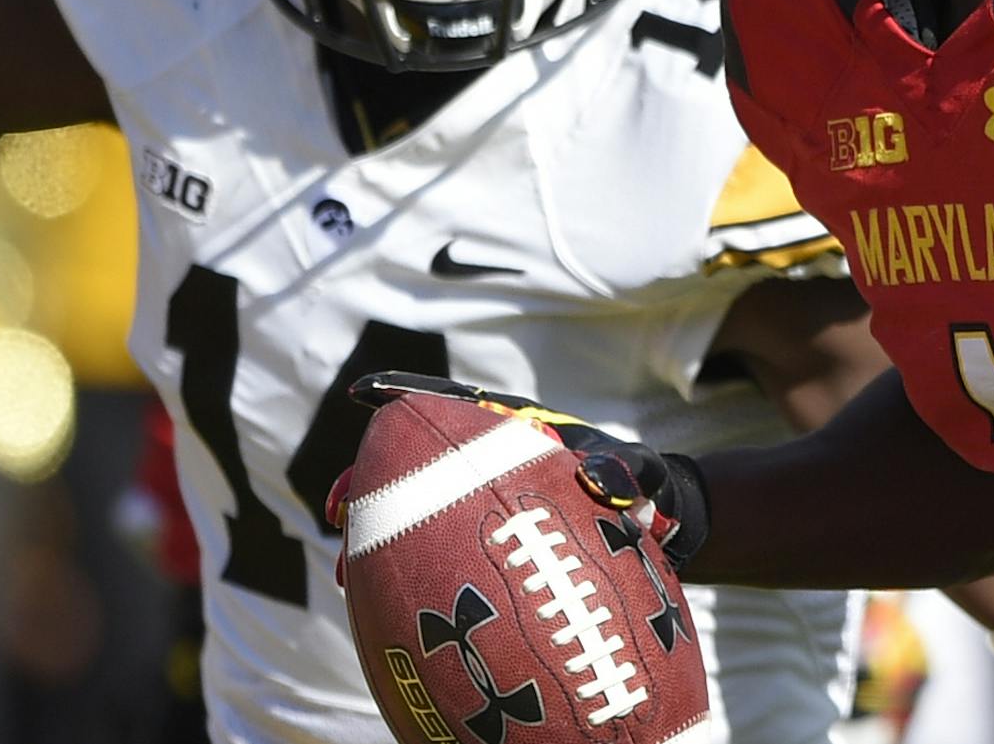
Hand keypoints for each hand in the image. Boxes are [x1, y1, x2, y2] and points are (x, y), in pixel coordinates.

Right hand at [346, 371, 710, 568]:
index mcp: (519, 429)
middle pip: (419, 461)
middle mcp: (493, 462)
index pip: (458, 401)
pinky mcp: (488, 541)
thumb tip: (609, 481)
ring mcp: (486, 501)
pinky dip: (403, 568)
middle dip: (369, 479)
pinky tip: (378, 602)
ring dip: (376, 533)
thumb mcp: (645, 475)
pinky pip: (436, 551)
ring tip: (345, 569)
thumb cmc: (647, 488)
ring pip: (416, 510)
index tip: (365, 392)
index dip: (409, 392)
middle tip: (337, 507)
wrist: (656, 527)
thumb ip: (629, 472)